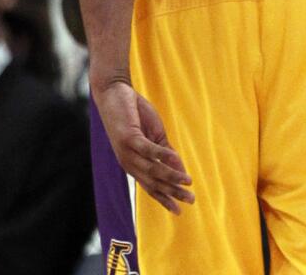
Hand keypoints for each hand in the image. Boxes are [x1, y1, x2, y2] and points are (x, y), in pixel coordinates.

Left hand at [91, 79, 192, 214]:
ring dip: (171, 176)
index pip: (151, 187)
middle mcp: (129, 163)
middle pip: (154, 183)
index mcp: (134, 164)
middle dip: (173, 193)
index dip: (165, 199)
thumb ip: (166, 152)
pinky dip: (163, 156)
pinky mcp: (129, 138)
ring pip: (152, 170)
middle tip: (191, 200)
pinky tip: (177, 159)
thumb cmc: (134, 114)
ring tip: (188, 181)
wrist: (114, 94)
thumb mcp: (155, 135)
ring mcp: (128, 152)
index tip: (179, 211)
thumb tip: (181, 169)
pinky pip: (149, 150)